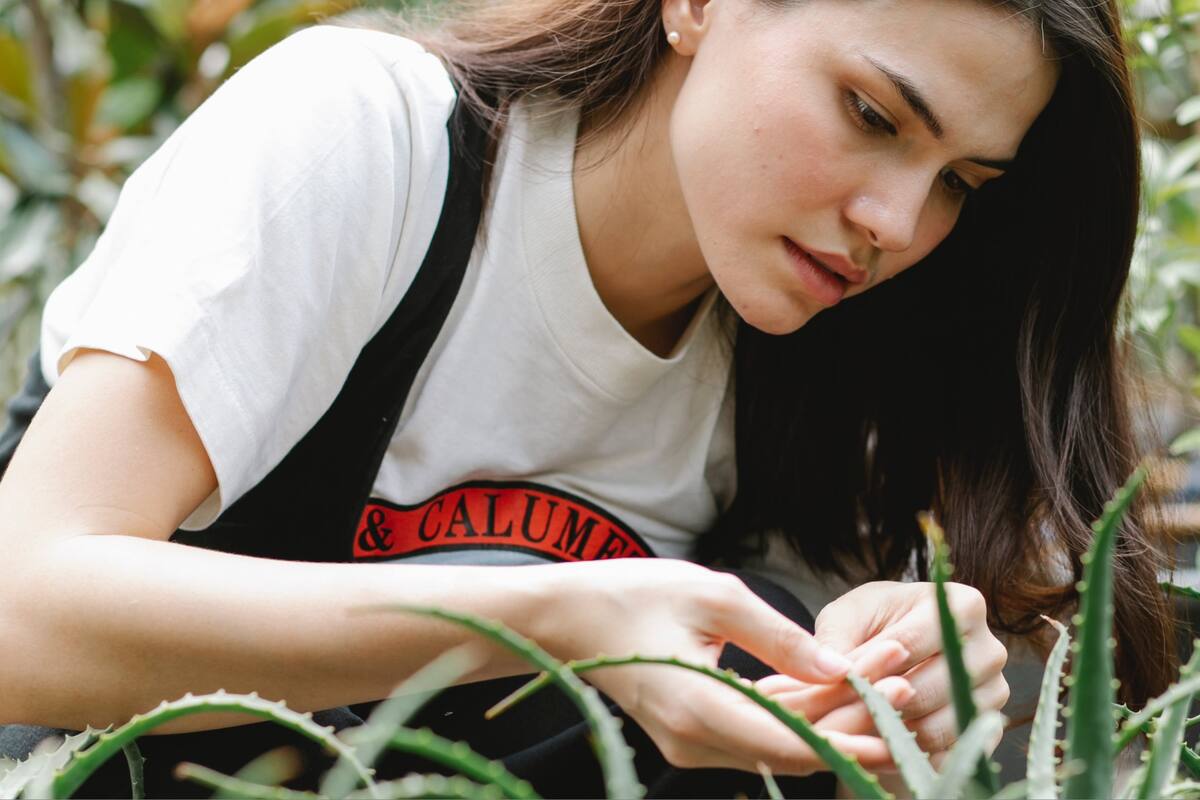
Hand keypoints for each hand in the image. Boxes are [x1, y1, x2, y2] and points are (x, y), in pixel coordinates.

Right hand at [535, 560, 908, 775]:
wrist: (565, 616)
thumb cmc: (631, 594)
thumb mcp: (712, 596)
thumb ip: (779, 637)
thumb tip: (840, 666)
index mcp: (699, 709)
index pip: (794, 744)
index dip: (852, 738)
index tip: (899, 720)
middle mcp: (697, 740)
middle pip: (794, 746)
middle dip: (853, 717)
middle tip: (905, 683)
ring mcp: (692, 740)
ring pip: (778, 738)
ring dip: (829, 712)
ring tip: (884, 677)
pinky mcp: (691, 729)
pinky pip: (754, 726)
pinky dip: (795, 709)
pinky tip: (835, 684)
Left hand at [804, 581, 1009, 759]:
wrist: (899, 649)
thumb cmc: (873, 624)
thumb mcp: (847, 617)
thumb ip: (836, 639)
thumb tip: (836, 670)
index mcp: (963, 605)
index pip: (909, 643)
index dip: (868, 666)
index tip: (838, 681)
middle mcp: (990, 649)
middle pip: (928, 688)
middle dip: (879, 704)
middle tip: (842, 714)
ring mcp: (995, 692)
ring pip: (939, 726)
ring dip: (893, 733)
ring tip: (857, 728)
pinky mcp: (990, 730)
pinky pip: (949, 754)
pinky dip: (912, 755)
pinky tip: (882, 746)